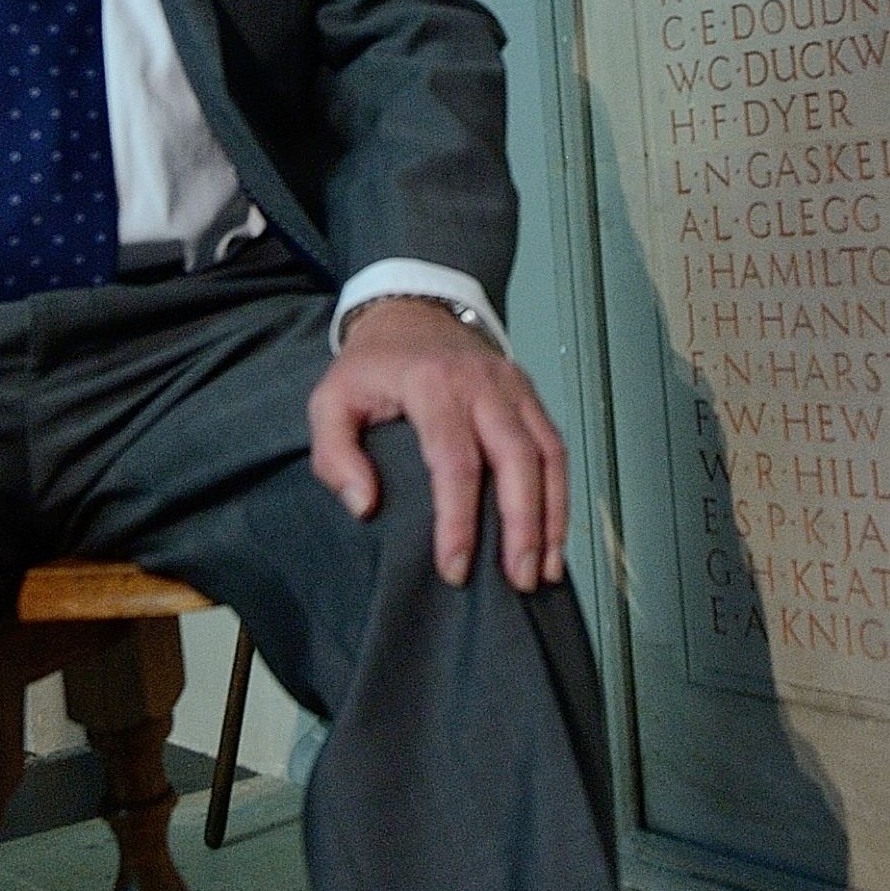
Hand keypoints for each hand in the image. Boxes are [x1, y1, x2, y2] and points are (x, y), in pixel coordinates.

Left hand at [308, 297, 571, 589]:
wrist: (412, 310)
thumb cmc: (372, 366)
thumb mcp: (329, 401)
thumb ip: (335, 454)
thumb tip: (365, 505)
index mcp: (432, 385)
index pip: (454, 460)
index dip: (458, 520)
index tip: (454, 568)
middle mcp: (483, 384)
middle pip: (516, 458)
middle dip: (522, 525)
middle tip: (521, 579)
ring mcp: (513, 387)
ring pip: (547, 454)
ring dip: (551, 516)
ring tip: (544, 570)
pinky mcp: (530, 395)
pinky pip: (555, 447)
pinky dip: (559, 495)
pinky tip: (553, 537)